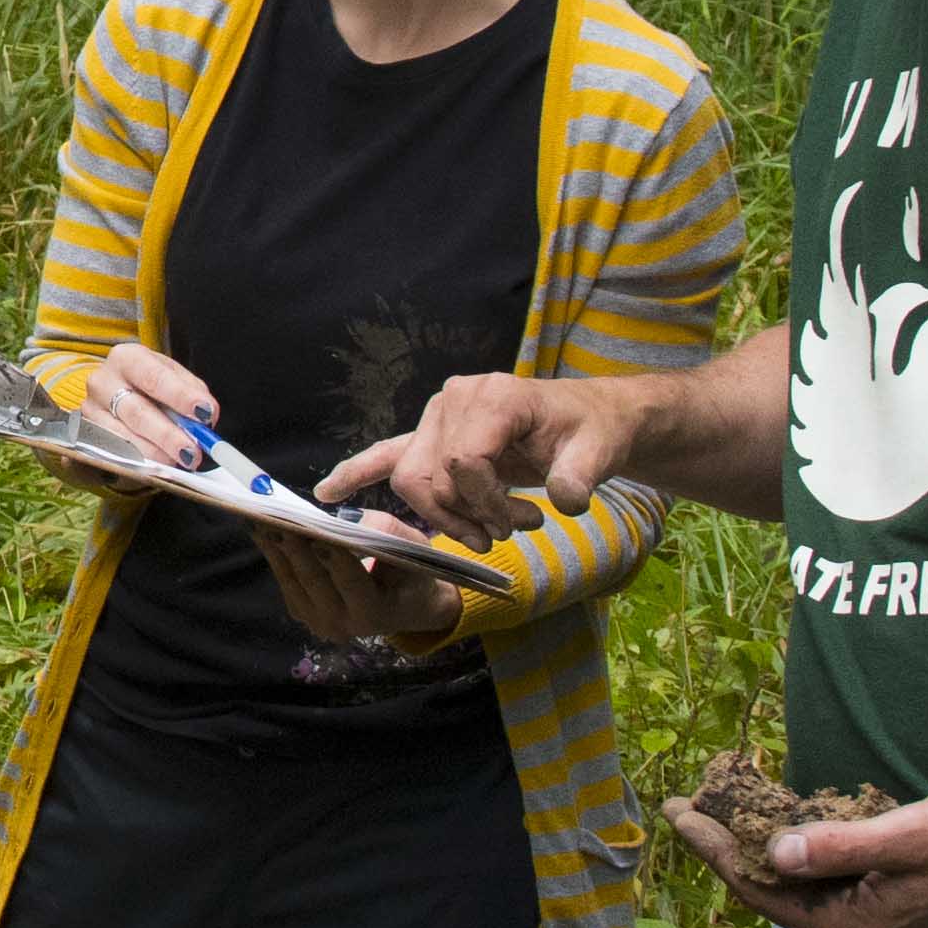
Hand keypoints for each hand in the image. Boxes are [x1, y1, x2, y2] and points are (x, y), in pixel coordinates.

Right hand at [72, 341, 216, 494]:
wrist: (116, 392)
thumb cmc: (149, 384)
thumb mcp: (172, 377)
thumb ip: (191, 392)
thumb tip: (205, 416)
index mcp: (126, 358)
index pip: (154, 378)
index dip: (180, 396)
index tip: (205, 413)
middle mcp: (102, 381)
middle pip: (136, 412)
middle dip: (168, 435)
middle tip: (193, 451)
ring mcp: (89, 411)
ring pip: (123, 438)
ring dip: (155, 453)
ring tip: (180, 461)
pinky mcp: (85, 436)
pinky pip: (112, 454)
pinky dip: (138, 463)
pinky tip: (157, 467)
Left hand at [259, 524, 465, 649]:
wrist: (408, 606)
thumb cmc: (413, 573)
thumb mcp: (414, 549)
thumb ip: (386, 531)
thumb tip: (346, 519)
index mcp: (375, 613)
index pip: (350, 579)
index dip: (331, 554)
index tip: (312, 528)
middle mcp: (344, 625)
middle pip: (313, 580)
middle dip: (293, 545)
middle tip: (274, 515)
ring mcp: (320, 623)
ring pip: (292, 581)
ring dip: (274, 548)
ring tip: (257, 517)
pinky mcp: (304, 614)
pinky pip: (286, 582)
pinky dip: (274, 555)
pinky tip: (262, 530)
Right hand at [323, 370, 654, 543]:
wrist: (589, 421)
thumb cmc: (593, 432)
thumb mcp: (599, 452)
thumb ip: (581, 476)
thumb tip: (564, 500)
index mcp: (495, 396)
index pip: (464, 460)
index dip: (487, 502)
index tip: (526, 521)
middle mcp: (456, 399)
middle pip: (430, 474)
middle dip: (464, 515)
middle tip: (508, 532)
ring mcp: (439, 416)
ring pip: (412, 479)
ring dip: (444, 517)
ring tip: (488, 532)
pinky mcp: (433, 436)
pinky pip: (387, 454)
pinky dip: (358, 473)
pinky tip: (328, 494)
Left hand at [659, 780, 927, 927]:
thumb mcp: (905, 838)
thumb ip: (838, 848)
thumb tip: (775, 853)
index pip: (762, 890)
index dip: (716, 850)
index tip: (680, 813)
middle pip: (771, 888)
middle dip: (726, 845)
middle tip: (685, 805)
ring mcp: (867, 914)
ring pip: (794, 878)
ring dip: (756, 840)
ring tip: (715, 804)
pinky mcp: (880, 893)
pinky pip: (822, 870)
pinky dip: (794, 840)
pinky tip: (774, 814)